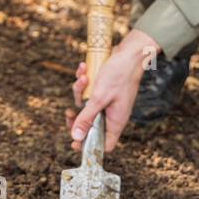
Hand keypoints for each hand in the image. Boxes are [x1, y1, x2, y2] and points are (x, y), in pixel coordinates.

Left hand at [65, 29, 159, 152]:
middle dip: (77, 117)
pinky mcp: (102, 90)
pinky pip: (87, 91)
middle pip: (90, 126)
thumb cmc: (119, 75)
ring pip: (85, 105)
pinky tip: (83, 68)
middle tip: (69, 113)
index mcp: (115, 121)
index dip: (89, 146)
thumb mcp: (99, 98)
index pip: (104, 144)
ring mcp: (106, 101)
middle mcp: (111, 114)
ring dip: (79, 91)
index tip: (74, 142)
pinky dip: (83, 80)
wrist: (129, 52)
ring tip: (83, 78)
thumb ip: (87, 118)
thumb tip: (76, 137)